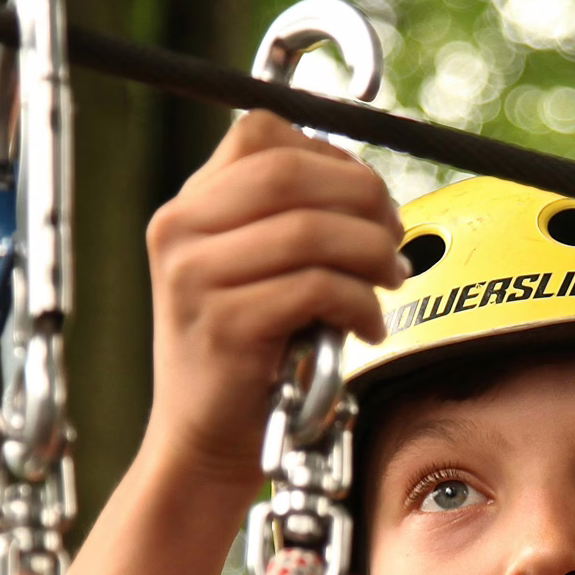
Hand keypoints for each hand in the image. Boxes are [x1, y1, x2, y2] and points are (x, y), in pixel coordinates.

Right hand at [143, 109, 409, 484]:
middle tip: (395, 237)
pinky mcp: (225, 325)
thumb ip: (287, 222)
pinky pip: (317, 289)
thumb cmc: (246, 357)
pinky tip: (367, 327)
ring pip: (311, 229)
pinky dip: (361, 304)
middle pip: (292, 172)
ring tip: (390, 281)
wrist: (203, 441)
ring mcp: (196, 278)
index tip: (367, 198)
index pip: (263, 133)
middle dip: (364, 198)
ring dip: (372, 253)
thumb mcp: (249, 271)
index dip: (331, 155)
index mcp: (187, 208)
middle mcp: (179, 232)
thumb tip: (370, 189)